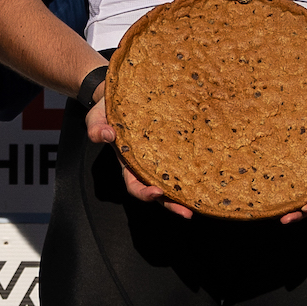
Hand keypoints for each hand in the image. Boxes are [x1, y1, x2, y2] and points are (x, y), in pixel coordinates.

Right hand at [86, 92, 193, 218]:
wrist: (120, 93)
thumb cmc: (107, 109)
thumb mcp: (96, 118)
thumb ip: (96, 129)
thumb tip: (107, 136)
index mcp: (128, 163)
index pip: (135, 185)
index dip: (145, 193)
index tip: (157, 192)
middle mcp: (146, 163)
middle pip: (159, 191)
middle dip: (172, 204)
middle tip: (188, 212)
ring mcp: (162, 154)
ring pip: (175, 177)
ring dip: (187, 191)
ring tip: (203, 200)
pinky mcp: (174, 141)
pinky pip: (184, 156)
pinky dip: (195, 165)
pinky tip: (211, 168)